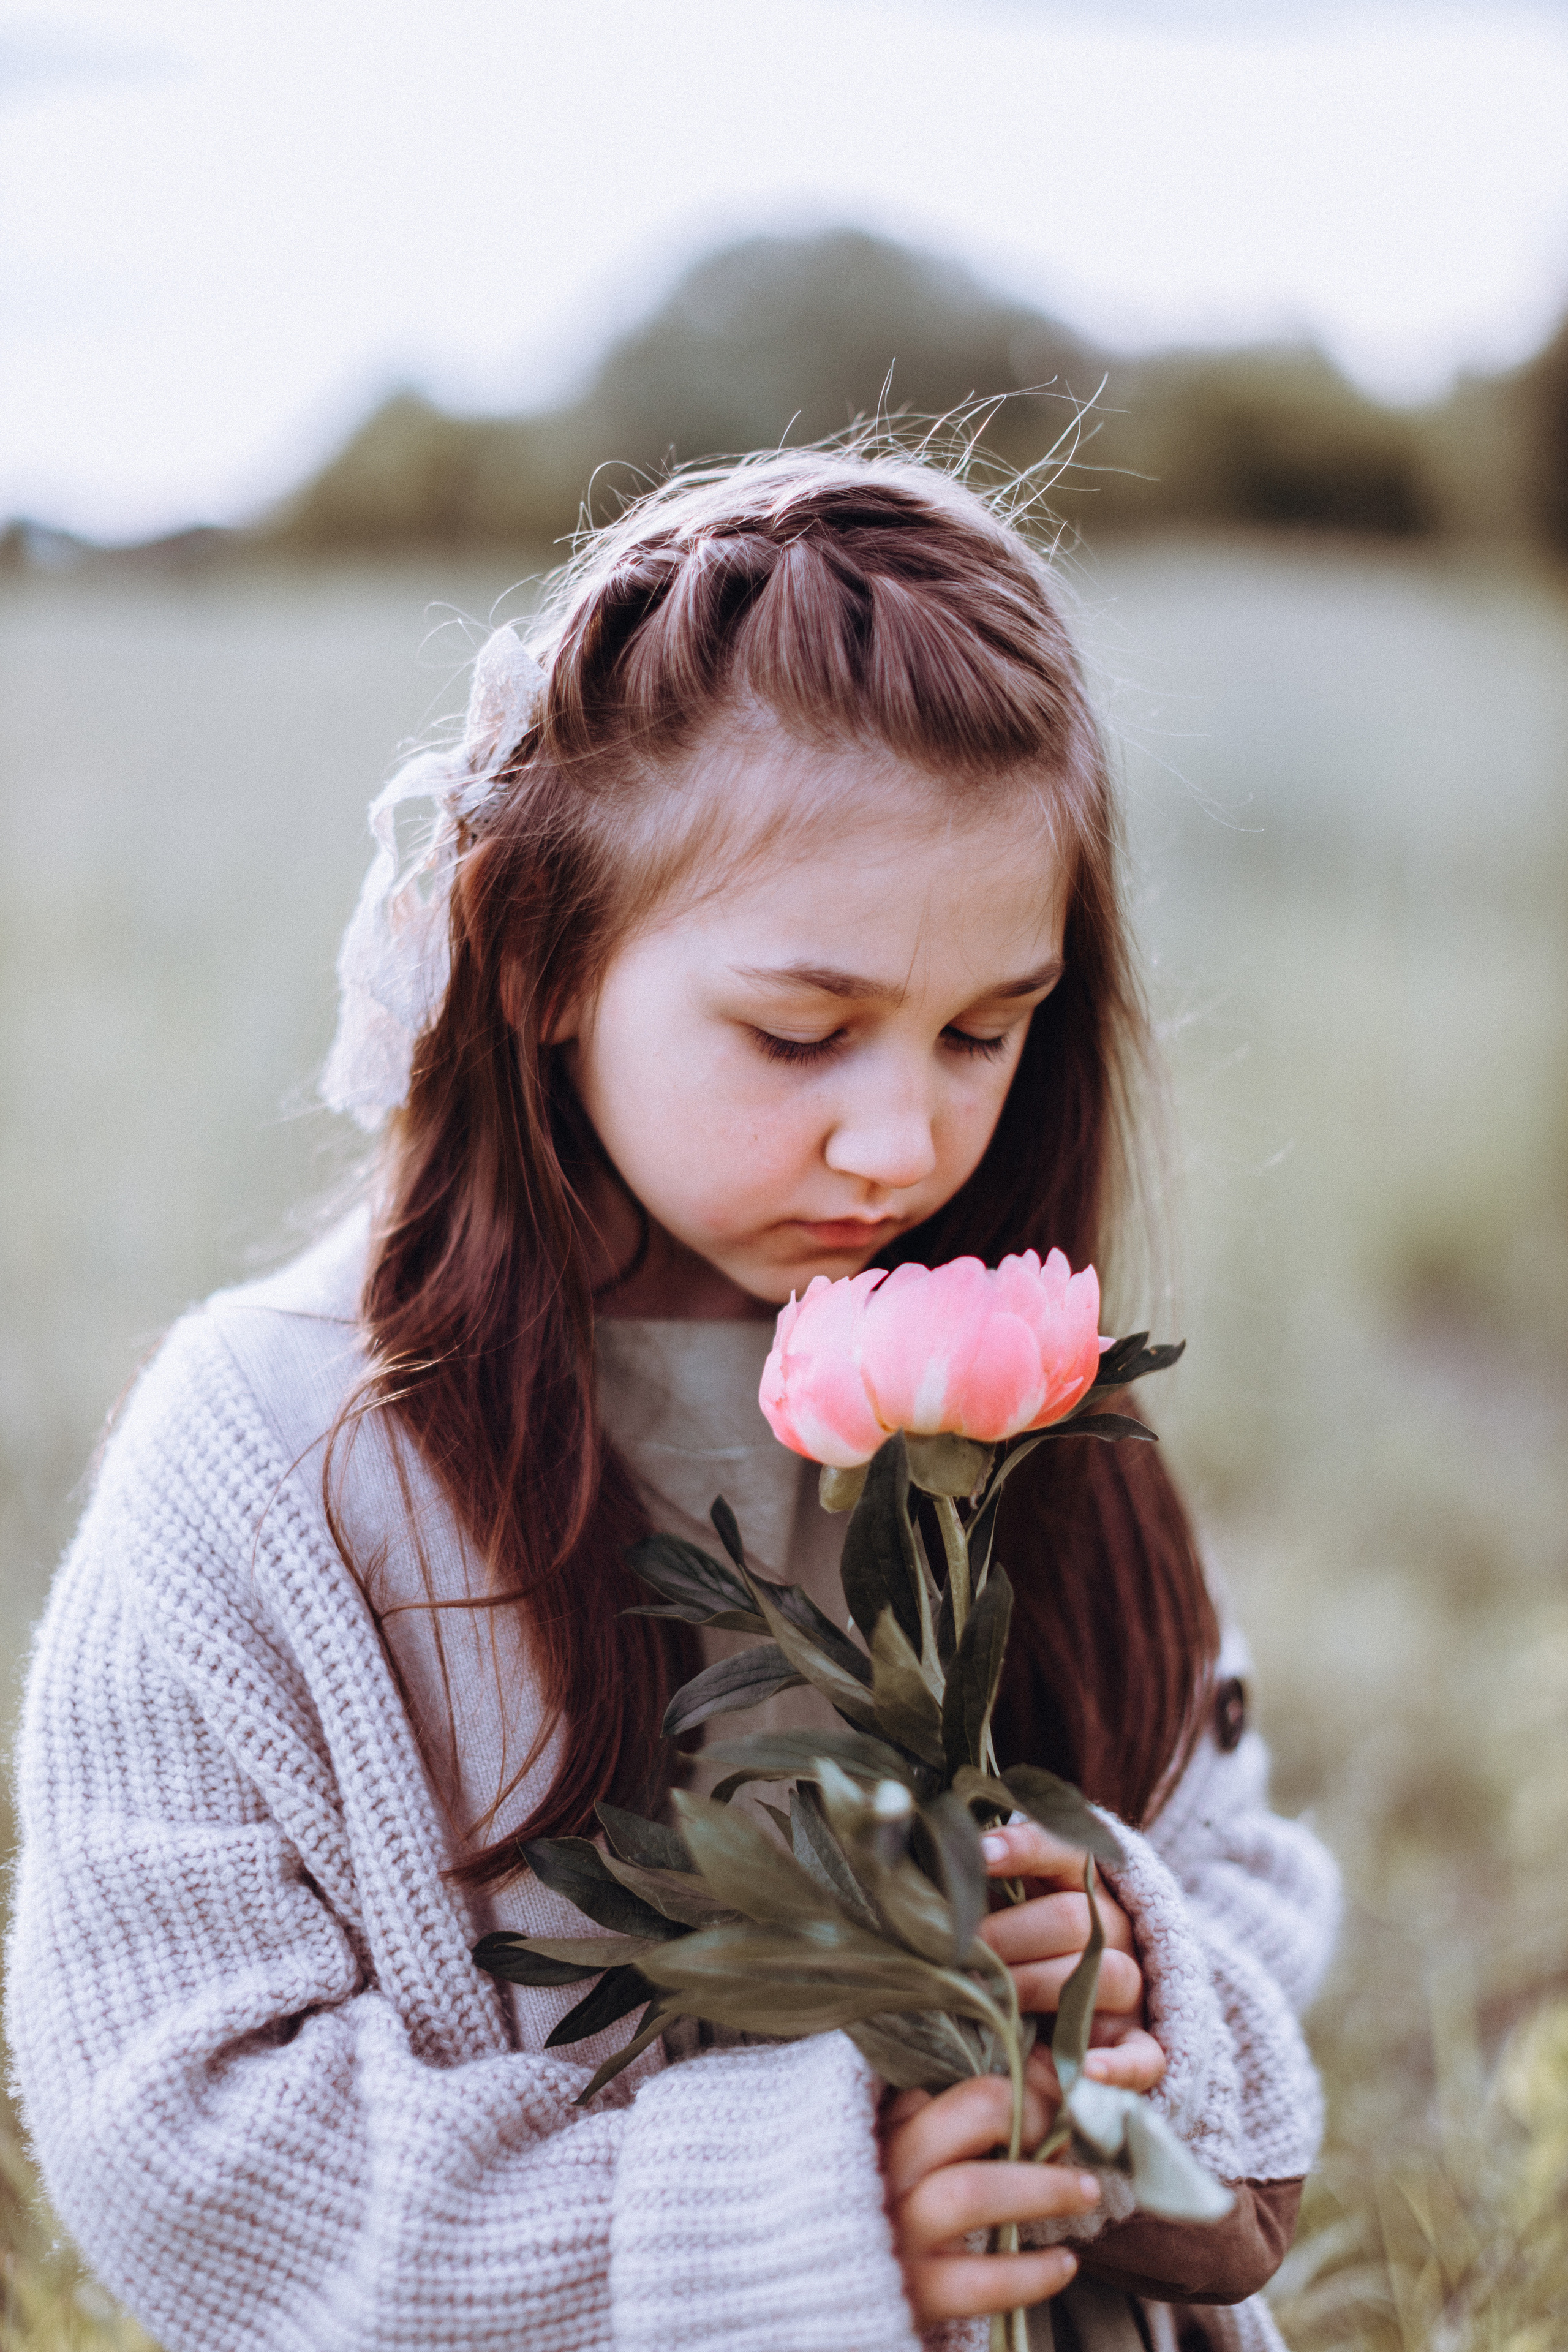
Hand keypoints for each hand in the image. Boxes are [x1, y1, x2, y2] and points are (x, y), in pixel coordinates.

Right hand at [880, 2073, 1096, 2327]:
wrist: (835, 2286)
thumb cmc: (885, 2204)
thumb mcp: (903, 2148)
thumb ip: (949, 2114)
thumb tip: (1034, 2073)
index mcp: (891, 2126)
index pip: (969, 2087)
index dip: (1025, 2090)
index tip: (1056, 2102)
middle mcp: (891, 2169)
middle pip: (974, 2116)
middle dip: (1035, 2120)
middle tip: (1069, 2138)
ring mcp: (900, 2231)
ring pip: (974, 2191)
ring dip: (1043, 2188)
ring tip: (1086, 2191)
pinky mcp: (914, 2294)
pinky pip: (981, 2282)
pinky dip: (1032, 2272)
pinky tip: (1065, 2263)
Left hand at [976, 1821, 1165, 2095]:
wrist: (1062, 2019)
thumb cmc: (1013, 1950)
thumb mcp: (1001, 1907)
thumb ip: (977, 1888)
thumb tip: (924, 1865)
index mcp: (1082, 1884)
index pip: (1064, 1852)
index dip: (1024, 1848)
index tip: (979, 1853)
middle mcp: (1114, 1929)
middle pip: (1072, 1918)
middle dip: (1005, 1935)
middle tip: (951, 1950)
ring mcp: (1133, 1988)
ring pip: (1104, 1974)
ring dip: (1036, 1987)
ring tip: (986, 2000)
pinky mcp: (1141, 2044)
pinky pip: (1145, 2056)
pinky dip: (1119, 2066)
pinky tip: (1086, 2072)